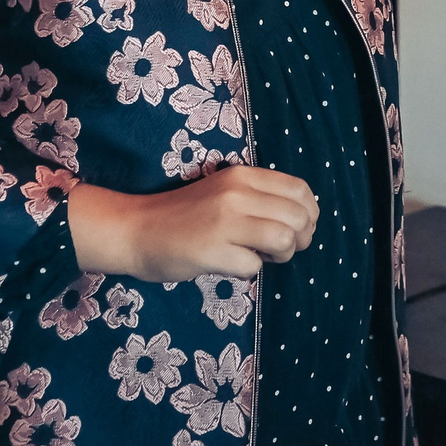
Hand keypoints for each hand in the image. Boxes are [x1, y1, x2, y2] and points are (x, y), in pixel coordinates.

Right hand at [65, 165, 316, 281]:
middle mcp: (237, 193)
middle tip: (281, 249)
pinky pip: (254, 266)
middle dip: (300, 240)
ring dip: (281, 255)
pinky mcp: (211, 250)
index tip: (298, 229)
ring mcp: (224, 221)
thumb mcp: (225, 192)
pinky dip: (249, 270)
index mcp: (244, 175)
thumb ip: (261, 197)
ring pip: (284, 239)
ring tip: (262, 257)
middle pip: (299, 218)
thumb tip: (304, 220)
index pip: (301, 191)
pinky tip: (232, 264)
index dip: (309, 215)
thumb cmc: (186, 215)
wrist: (136, 230)